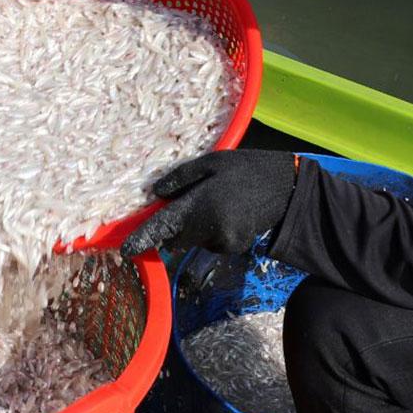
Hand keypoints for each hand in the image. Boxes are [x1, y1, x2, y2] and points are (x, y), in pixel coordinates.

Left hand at [121, 150, 298, 255]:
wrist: (286, 188)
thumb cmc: (245, 169)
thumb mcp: (212, 163)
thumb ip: (181, 179)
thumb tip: (156, 193)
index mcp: (200, 204)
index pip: (163, 226)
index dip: (143, 238)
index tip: (127, 250)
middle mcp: (209, 228)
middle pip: (176, 237)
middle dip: (174, 226)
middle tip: (190, 203)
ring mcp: (223, 242)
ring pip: (194, 239)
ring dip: (195, 226)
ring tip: (217, 202)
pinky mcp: (234, 248)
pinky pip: (211, 242)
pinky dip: (212, 231)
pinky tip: (228, 213)